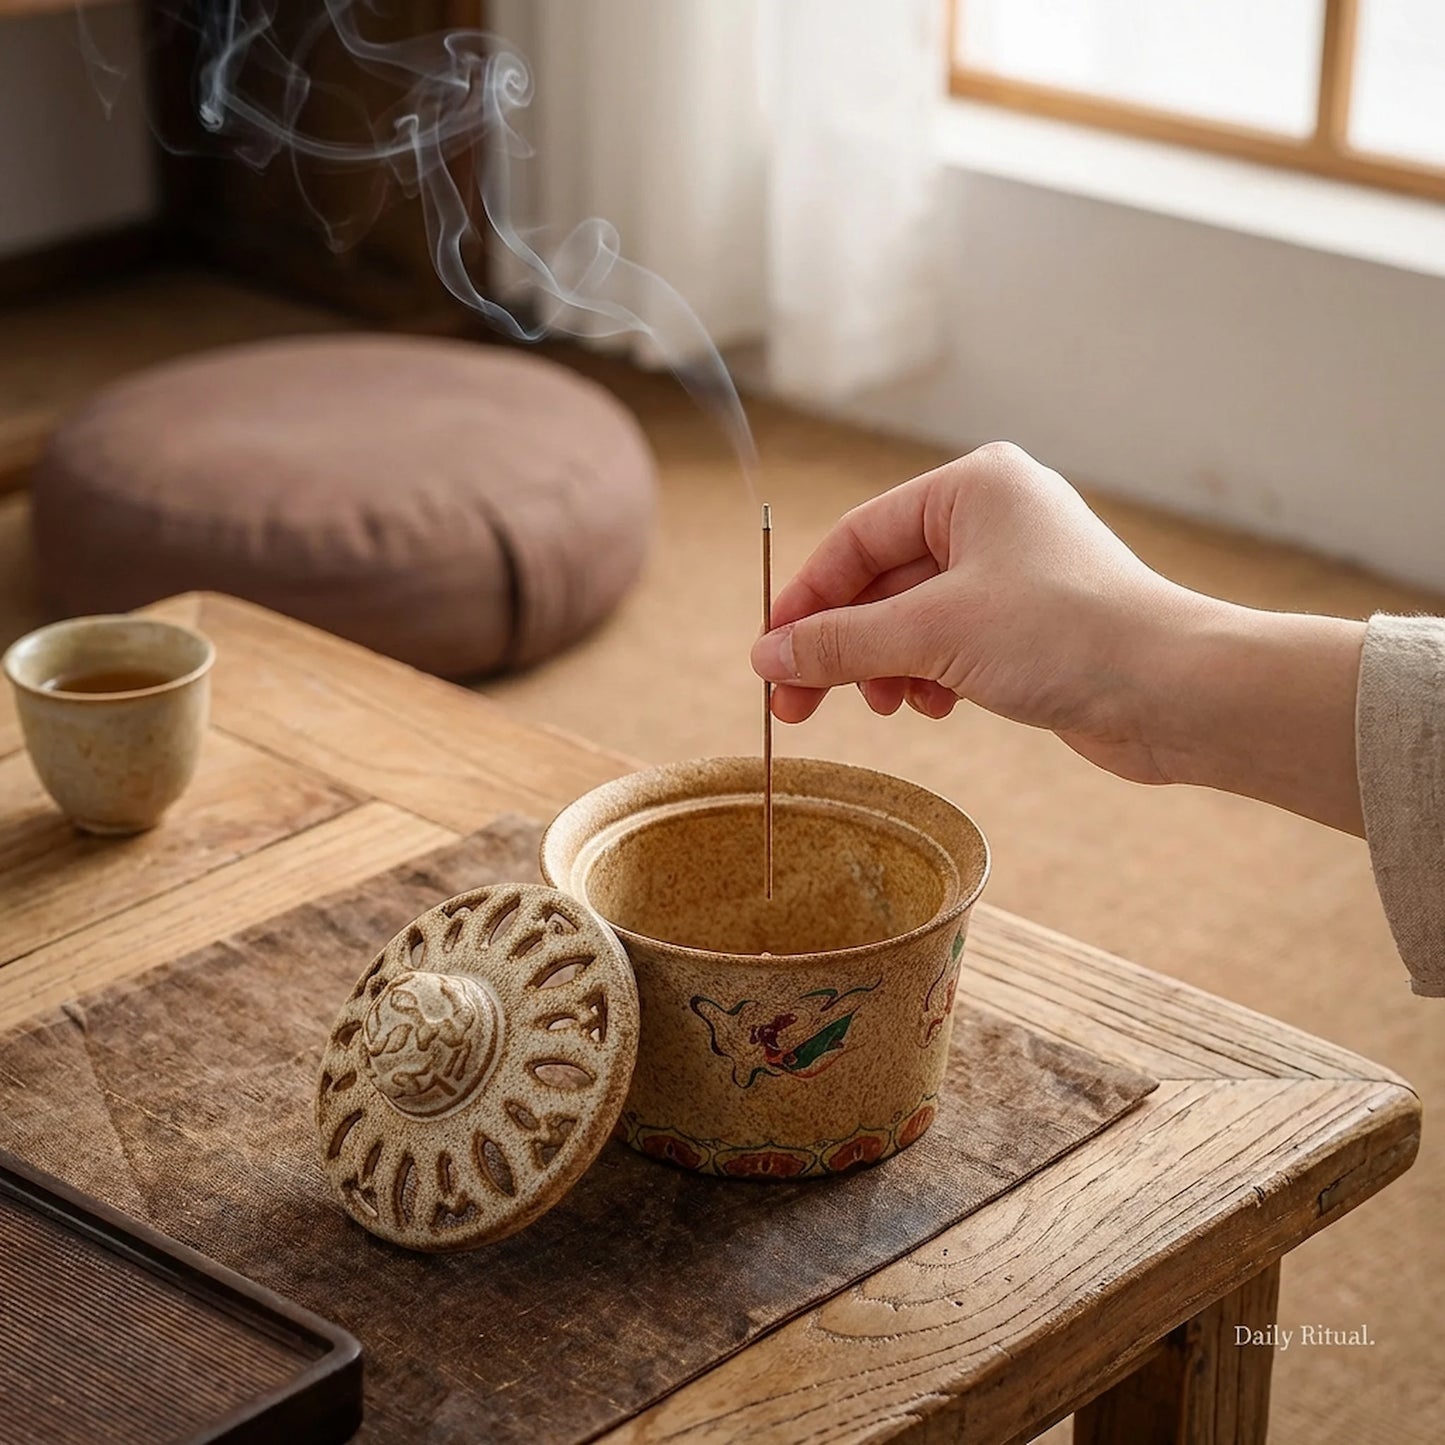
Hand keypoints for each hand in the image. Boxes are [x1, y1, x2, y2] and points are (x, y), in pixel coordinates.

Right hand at [750, 442, 1365, 831]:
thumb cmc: (1067, 636)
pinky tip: (934, 706)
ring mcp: (1013, 573)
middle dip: (841, 646)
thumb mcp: (933, 634)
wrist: (1176, 693)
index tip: (769, 659)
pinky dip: (928, 676)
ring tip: (885, 706)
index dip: (806, 601)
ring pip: (913, 619)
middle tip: (795, 705)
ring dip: (885, 666)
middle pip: (880, 582)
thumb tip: (767, 658)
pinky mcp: (1030, 625)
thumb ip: (842, 643)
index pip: (857, 539)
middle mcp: (992, 519)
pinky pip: (950, 644)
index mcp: (971, 487)